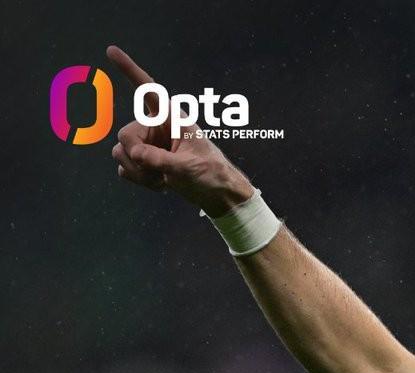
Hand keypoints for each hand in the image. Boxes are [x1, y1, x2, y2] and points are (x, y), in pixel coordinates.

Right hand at [106, 45, 253, 214]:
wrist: (218, 196)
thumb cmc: (212, 175)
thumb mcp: (188, 167)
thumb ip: (160, 159)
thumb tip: (133, 153)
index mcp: (171, 118)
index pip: (147, 90)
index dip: (129, 70)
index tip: (111, 50)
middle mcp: (157, 127)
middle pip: (125, 135)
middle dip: (137, 158)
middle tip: (160, 172)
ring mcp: (149, 144)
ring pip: (121, 152)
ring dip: (138, 172)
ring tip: (163, 180)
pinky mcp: (146, 161)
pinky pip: (125, 167)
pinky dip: (139, 179)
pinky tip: (160, 184)